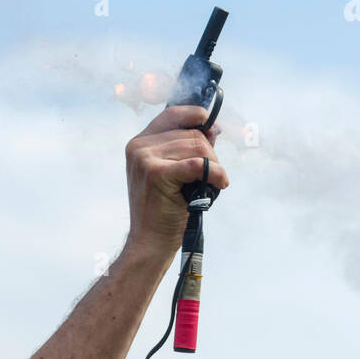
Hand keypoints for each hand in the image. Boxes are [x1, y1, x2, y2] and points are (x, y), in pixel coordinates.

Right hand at [124, 105, 228, 263]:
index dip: (195, 116)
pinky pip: (198, 164)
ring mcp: (145, 159)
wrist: (150, 242)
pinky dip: (215, 173)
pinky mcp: (156, 174)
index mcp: (139, 144)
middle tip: (215, 175)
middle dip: (210, 153)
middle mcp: (139, 147)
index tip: (211, 126)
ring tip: (213, 184)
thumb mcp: (174, 174)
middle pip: (190, 134)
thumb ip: (187, 149)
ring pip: (197, 146)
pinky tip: (220, 184)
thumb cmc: (164, 212)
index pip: (172, 115)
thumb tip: (212, 128)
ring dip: (214, 166)